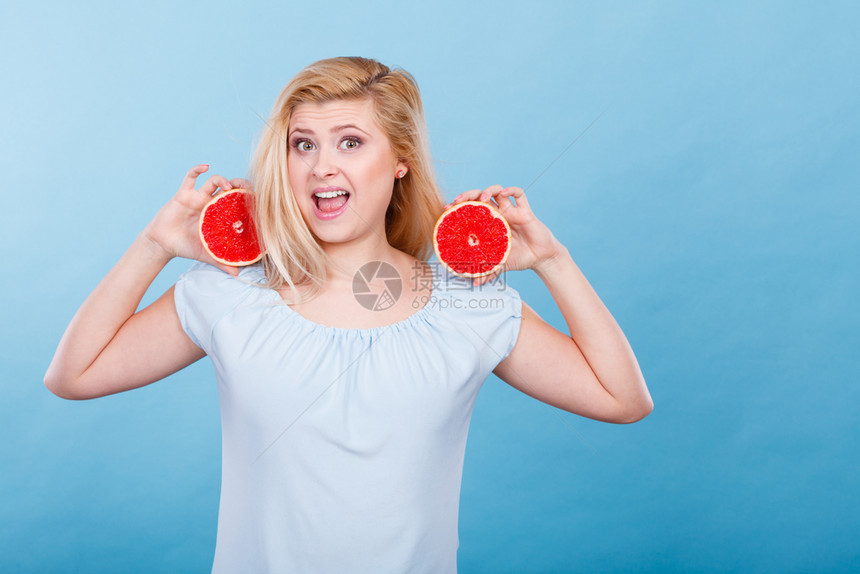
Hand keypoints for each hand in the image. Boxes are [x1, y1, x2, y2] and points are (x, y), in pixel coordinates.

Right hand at [141, 165, 249, 275]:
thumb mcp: (206, 255)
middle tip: (246, 187)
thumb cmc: (185, 247)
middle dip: (238, 184)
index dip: (246, 199)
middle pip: (229, 188)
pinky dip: (198, 169)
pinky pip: (191, 177)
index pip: (236, 203)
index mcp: (218, 216)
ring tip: (227, 185)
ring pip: (213, 181)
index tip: (257, 199)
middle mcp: (210, 204)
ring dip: (221, 179)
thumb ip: (221, 262)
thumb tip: (237, 275)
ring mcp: (198, 197)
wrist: (163, 244)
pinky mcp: (184, 194)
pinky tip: (205, 167)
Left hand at [448, 185, 565, 284]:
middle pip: (481, 196)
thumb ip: (488, 271)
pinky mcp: (525, 211)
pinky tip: (504, 193)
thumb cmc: (520, 258)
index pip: (472, 210)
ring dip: (488, 190)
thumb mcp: (501, 265)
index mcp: (490, 224)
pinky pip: (519, 194)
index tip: (447, 209)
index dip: (459, 207)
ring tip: (482, 198)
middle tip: (458, 201)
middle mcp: (499, 214)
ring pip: (497, 191)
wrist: (541, 258)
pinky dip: (511, 190)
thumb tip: (474, 283)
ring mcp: (512, 211)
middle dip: (468, 194)